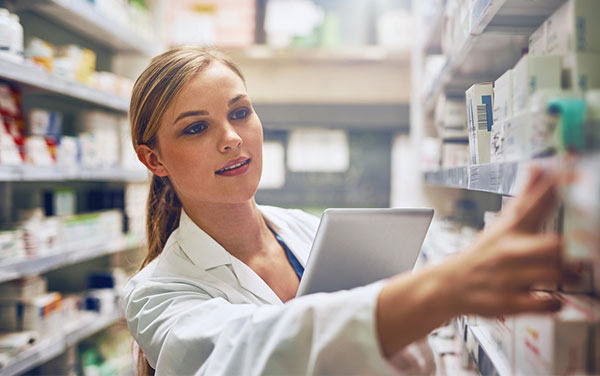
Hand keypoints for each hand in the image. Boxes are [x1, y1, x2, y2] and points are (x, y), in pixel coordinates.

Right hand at [448, 166, 577, 316]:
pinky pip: (544, 303)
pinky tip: (552, 297)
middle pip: (552, 245)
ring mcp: (508, 277)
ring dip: (569, 275)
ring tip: (572, 274)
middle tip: (583, 248)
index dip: (558, 185)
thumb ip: (525, 197)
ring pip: (553, 274)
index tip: (574, 172)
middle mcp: (509, 250)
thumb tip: (538, 167)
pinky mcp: (508, 302)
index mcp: (510, 228)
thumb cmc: (483, 254)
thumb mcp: (501, 224)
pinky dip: (555, 303)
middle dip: (571, 248)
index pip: (536, 201)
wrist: (450, 285)